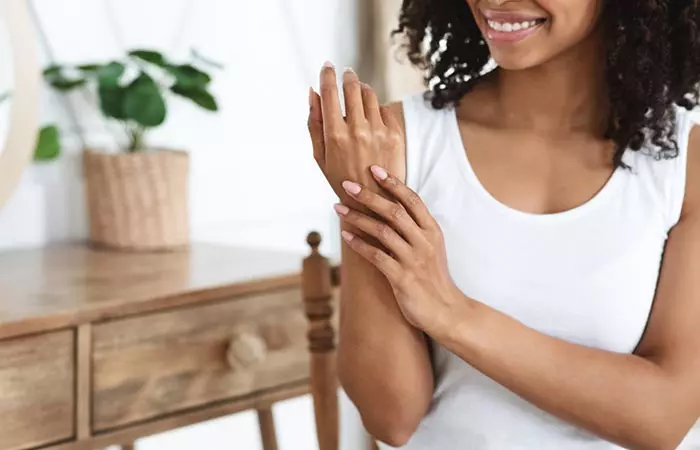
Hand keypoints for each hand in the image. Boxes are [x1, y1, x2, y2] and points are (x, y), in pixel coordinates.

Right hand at [307, 62, 404, 209]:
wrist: (373, 202)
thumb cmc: (340, 178)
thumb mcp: (319, 155)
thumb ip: (314, 122)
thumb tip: (312, 92)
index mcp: (335, 135)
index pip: (330, 92)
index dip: (327, 74)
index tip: (327, 65)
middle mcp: (357, 130)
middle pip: (352, 87)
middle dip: (348, 76)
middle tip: (346, 73)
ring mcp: (378, 131)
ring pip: (370, 95)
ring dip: (363, 89)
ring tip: (359, 93)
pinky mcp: (395, 135)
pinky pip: (384, 109)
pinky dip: (376, 108)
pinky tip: (372, 117)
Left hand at [333, 165, 471, 336]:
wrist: (447, 312)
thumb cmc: (434, 279)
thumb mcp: (431, 248)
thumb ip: (414, 229)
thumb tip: (389, 210)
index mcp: (432, 231)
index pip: (412, 200)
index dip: (393, 183)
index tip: (374, 169)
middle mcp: (424, 242)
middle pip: (394, 211)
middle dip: (368, 196)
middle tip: (347, 185)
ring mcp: (413, 260)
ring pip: (382, 231)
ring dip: (357, 217)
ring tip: (338, 208)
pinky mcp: (402, 278)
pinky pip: (376, 256)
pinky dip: (359, 244)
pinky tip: (346, 237)